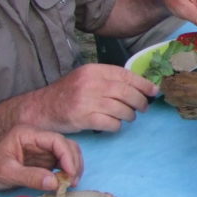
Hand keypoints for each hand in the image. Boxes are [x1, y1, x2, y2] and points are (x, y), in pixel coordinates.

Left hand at [0, 124, 84, 192]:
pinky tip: (64, 184)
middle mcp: (37, 139)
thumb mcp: (6, 173)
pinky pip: (59, 165)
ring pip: (66, 155)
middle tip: (73, 183)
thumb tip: (55, 183)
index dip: (68, 156)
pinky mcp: (40, 162)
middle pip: (66, 145)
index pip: (56, 140)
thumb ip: (31, 177)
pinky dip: (65, 174)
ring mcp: (40, 150)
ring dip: (72, 168)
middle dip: (74, 163)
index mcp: (28, 134)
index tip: (71, 175)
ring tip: (70, 185)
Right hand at [24, 63, 155, 133]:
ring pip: (122, 109)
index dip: (143, 84)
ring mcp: (87, 101)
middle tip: (143, 108)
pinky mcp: (84, 118)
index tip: (154, 91)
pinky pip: (111, 123)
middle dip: (140, 102)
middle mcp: (91, 83)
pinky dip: (117, 126)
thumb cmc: (67, 94)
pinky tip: (114, 125)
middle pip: (127, 93)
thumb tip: (139, 85)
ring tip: (129, 117)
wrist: (42, 108)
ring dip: (130, 115)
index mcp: (94, 70)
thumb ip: (108, 79)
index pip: (126, 75)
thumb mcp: (86, 78)